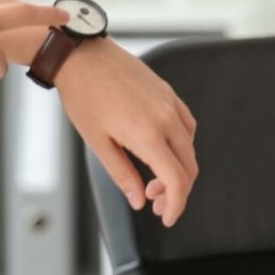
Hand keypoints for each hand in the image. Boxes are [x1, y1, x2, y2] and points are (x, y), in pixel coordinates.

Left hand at [55, 40, 199, 225]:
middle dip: (177, 191)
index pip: (176, 179)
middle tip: (156, 204)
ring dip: (179, 169)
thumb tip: (138, 200)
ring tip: (156, 180)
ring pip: (190, 147)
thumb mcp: (97, 143)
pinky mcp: (169, 94)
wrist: (83, 57)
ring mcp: (170, 104)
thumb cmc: (84, 97)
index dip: (177, 204)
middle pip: (188, 166)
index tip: (168, 218)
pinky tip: (163, 151)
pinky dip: (181, 146)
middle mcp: (166, 119)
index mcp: (148, 135)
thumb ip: (122, 174)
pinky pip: (187, 126)